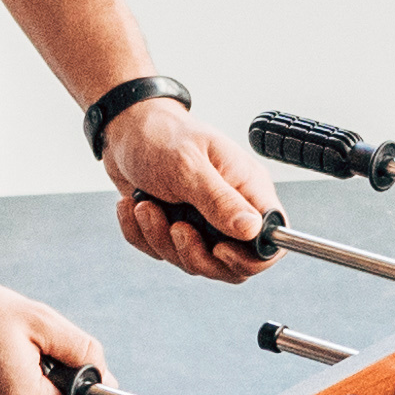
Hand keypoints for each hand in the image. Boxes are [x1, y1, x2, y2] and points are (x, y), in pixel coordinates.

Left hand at [103, 96, 280, 285]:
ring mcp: (202, 222)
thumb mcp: (188, 166)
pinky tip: (134, 207)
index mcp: (247, 189)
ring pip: (193, 261)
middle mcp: (230, 209)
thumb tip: (253, 230)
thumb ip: (220, 200)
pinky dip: (142, 235)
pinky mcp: (175, 228)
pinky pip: (162, 253)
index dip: (249, 258)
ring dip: (161, 239)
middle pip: (231, 265)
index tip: (218, 248)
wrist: (123, 129)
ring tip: (145, 206)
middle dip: (195, 254)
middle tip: (175, 227)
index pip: (270, 240)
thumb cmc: (161, 136)